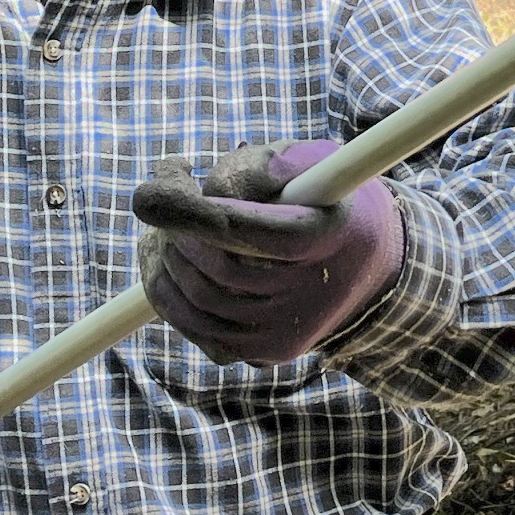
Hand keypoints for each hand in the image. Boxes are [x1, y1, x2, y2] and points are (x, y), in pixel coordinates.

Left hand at [133, 139, 404, 365]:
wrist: (365, 261)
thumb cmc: (327, 196)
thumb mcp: (308, 161)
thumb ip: (259, 167)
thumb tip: (203, 192)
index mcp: (329, 234)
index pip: (251, 233)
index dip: (193, 215)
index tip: (149, 194)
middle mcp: (312, 292)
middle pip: (221, 268)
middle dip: (176, 232)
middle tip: (161, 200)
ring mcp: (288, 330)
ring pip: (202, 302)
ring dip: (165, 262)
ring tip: (160, 232)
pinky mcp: (267, 352)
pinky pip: (200, 330)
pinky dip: (170, 297)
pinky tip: (167, 265)